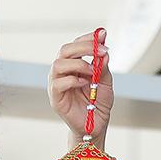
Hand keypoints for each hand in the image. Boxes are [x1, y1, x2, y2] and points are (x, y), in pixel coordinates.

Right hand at [48, 30, 113, 146]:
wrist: (96, 125)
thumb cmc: (98, 103)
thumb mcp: (105, 82)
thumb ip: (103, 68)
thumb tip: (104, 53)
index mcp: (73, 64)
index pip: (75, 45)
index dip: (87, 38)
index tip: (102, 34)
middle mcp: (62, 71)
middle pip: (65, 50)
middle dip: (84, 47)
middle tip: (101, 50)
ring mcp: (57, 83)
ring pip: (58, 64)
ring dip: (78, 64)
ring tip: (91, 71)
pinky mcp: (55, 97)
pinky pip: (58, 83)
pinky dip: (73, 80)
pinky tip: (85, 83)